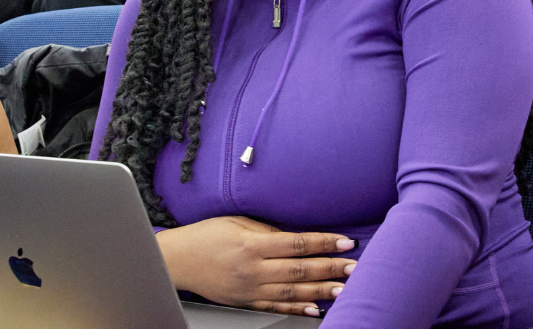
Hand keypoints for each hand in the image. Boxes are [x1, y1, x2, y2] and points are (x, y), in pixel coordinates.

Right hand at [157, 216, 357, 316]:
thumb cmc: (206, 235)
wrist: (178, 260)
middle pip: (299, 270)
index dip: (323, 243)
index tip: (345, 242)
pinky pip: (276, 308)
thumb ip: (267, 230)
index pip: (296, 243)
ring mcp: (250, 289)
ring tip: (343, 289)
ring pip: (292, 293)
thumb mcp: (236, 222)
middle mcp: (252, 269)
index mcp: (251, 244)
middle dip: (330, 268)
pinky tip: (315, 309)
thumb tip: (296, 238)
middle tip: (353, 267)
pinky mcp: (246, 301)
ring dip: (320, 291)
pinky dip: (297, 310)